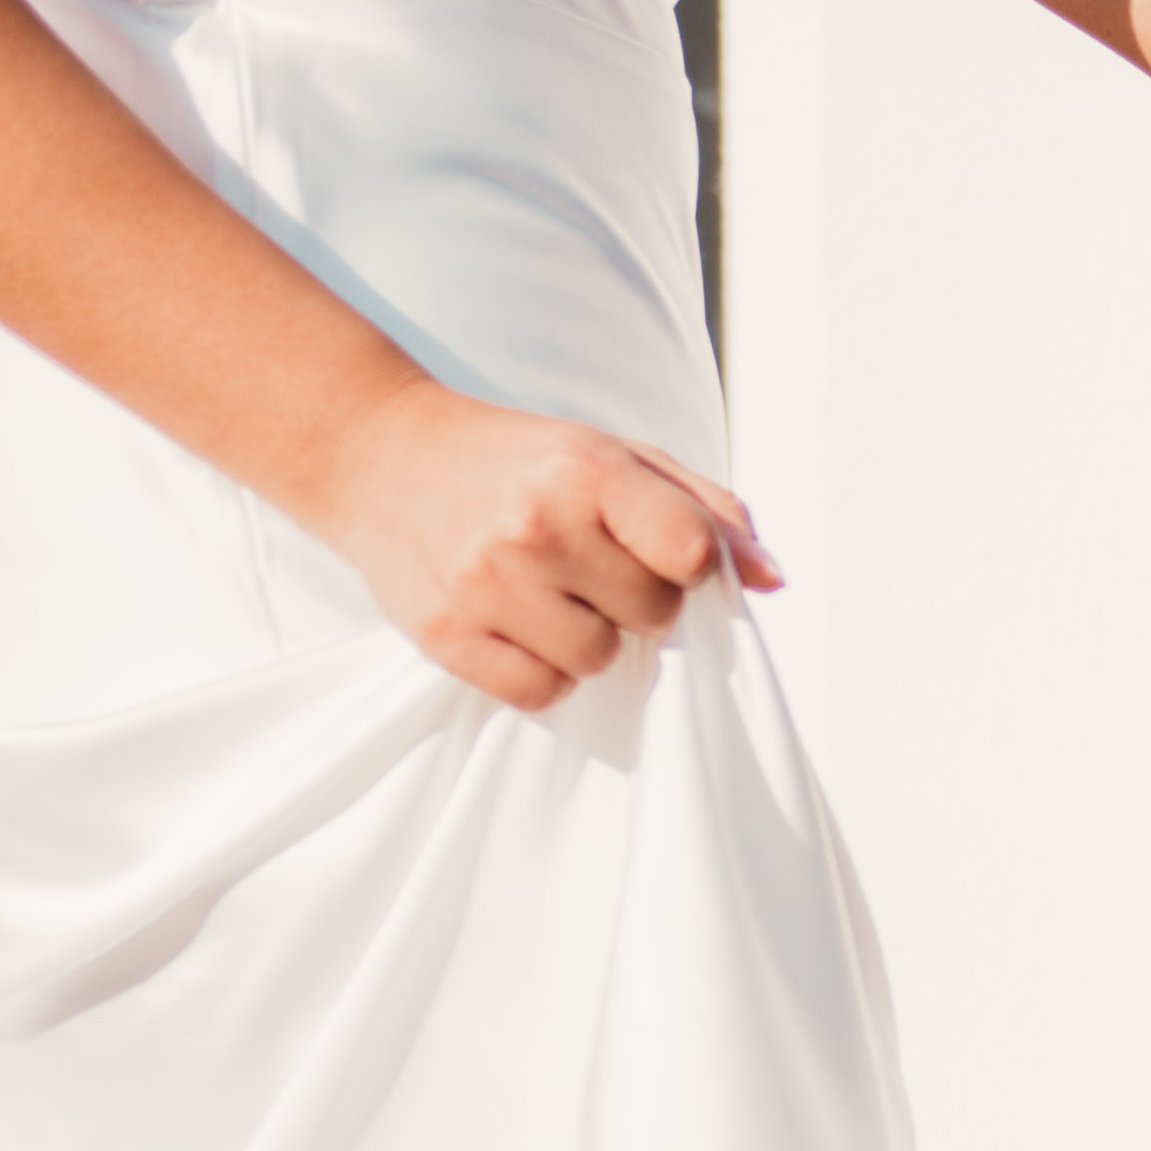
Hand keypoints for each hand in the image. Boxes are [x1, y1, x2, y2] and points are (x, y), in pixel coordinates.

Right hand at [308, 381, 778, 710]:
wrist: (379, 456)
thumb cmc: (515, 460)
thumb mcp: (611, 456)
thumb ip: (701, 510)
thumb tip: (771, 580)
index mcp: (585, 469)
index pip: (691, 551)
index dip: (691, 567)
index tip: (665, 556)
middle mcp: (536, 524)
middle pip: (653, 616)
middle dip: (637, 601)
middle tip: (588, 567)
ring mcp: (486, 582)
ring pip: (598, 662)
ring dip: (588, 639)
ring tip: (547, 593)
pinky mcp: (445, 633)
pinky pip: (540, 694)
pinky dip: (542, 673)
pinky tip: (518, 626)